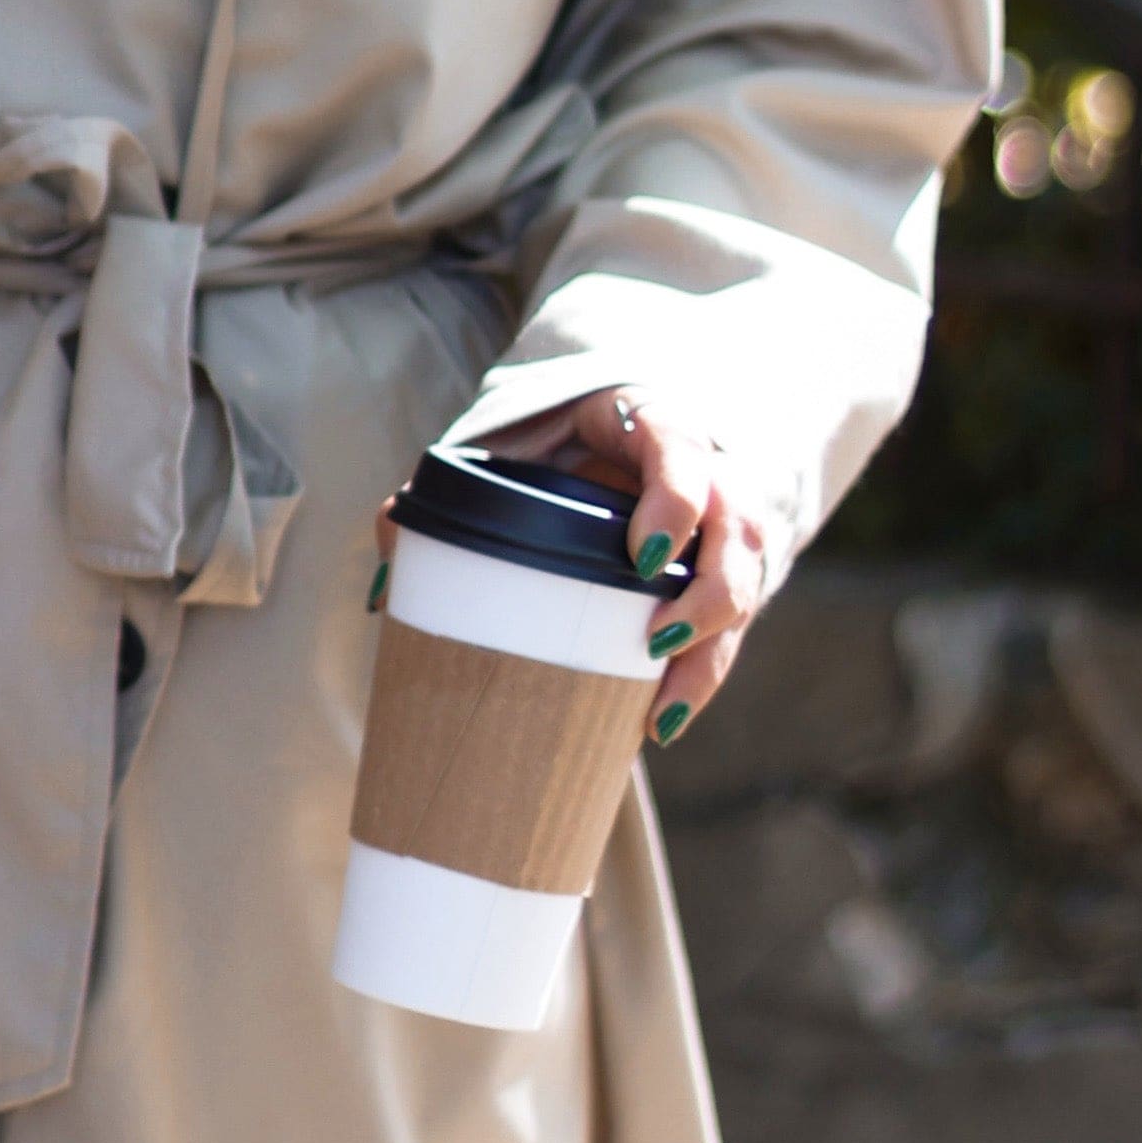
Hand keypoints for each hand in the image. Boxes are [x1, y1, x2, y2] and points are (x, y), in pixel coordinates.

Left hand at [479, 391, 773, 749]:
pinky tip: (661, 720)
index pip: (683, 448)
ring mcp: (723, 525)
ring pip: (748, 586)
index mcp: (649, 422)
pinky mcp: (722, 574)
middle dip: (711, 595)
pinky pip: (730, 626)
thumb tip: (393, 545)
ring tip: (661, 713)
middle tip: (656, 642)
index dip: (676, 501)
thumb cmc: (551, 441)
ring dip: (710, 653)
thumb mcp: (504, 444)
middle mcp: (706, 470)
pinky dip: (701, 674)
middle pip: (739, 530)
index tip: (641, 557)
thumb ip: (446, 484)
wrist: (608, 437)